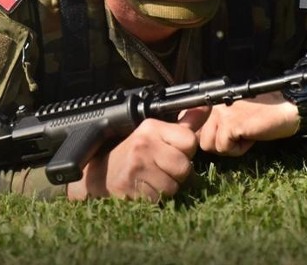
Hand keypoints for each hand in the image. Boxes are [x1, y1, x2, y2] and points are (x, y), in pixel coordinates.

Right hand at [66, 107, 208, 200]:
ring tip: (151, 178)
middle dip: (177, 173)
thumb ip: (185, 123)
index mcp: (151, 127)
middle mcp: (143, 143)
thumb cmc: (132, 153)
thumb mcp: (156, 133)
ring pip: (173, 186)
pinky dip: (154, 197)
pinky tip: (143, 188)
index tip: (171, 152)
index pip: (190, 141)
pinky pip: (159, 199)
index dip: (185, 152)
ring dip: (166, 187)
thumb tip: (207, 106)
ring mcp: (136, 166)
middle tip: (160, 168)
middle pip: (184, 167)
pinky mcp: (131, 186)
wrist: (99, 172)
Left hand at [196, 91, 299, 156]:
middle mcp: (212, 105)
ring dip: (229, 147)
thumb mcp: (233, 116)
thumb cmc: (262, 114)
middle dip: (219, 144)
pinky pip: (224, 148)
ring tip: (244, 136)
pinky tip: (250, 137)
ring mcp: (221, 113)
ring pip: (210, 145)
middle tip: (238, 137)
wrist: (285, 110)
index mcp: (212, 101)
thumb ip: (215, 123)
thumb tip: (198, 139)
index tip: (220, 137)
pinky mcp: (231, 123)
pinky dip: (239, 149)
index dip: (203, 135)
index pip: (190, 122)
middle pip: (200, 139)